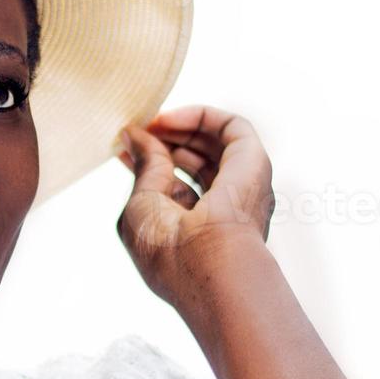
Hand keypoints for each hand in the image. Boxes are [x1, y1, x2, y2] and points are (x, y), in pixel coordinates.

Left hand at [115, 105, 274, 306]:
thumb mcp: (141, 204)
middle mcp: (225, 208)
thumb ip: (144, 167)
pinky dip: (200, 115)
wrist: (204, 263)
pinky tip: (171, 119)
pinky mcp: (253, 163)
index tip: (126, 142)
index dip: (150, 159)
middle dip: (165, 141)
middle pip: (198, 163)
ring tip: (153, 122)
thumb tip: (132, 135)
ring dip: (182, 126)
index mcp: (197, 228)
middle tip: (139, 129)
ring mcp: (241, 185)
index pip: (176, 185)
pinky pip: (232, 127)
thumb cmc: (167, 248)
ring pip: (216, 143)